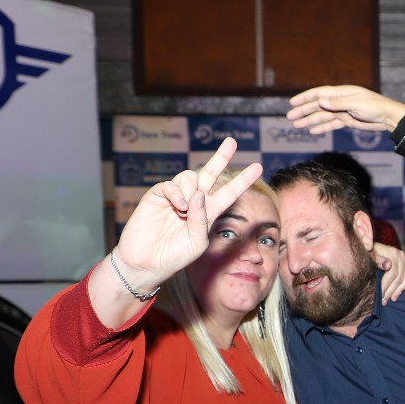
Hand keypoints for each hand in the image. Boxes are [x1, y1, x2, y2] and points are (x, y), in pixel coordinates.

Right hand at [112, 138, 261, 289]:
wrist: (147, 262)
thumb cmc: (174, 256)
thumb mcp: (197, 242)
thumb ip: (202, 220)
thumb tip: (200, 194)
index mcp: (208, 213)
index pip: (229, 192)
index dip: (242, 180)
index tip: (257, 166)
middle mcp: (194, 201)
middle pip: (210, 173)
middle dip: (221, 157)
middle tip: (232, 141)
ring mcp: (175, 197)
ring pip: (190, 177)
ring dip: (191, 190)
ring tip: (184, 211)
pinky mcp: (157, 196)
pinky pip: (171, 184)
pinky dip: (177, 193)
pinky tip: (179, 206)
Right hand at [287, 85, 404, 134]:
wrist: (388, 117)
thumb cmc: (374, 107)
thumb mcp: (356, 104)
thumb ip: (338, 103)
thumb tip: (320, 100)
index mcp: (341, 93)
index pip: (319, 94)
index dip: (305, 98)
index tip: (293, 103)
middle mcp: (340, 101)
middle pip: (318, 105)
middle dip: (304, 111)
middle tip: (290, 117)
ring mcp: (343, 111)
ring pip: (322, 116)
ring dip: (310, 120)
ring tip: (297, 125)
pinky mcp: (347, 120)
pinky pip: (331, 124)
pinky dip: (322, 127)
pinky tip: (313, 131)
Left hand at [371, 242, 404, 303]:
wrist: (371, 246)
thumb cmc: (369, 252)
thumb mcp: (370, 255)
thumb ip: (378, 260)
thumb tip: (388, 265)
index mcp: (392, 253)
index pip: (392, 274)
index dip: (386, 286)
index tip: (379, 296)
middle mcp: (402, 255)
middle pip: (399, 277)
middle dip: (391, 291)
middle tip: (384, 301)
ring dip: (400, 289)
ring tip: (393, 298)